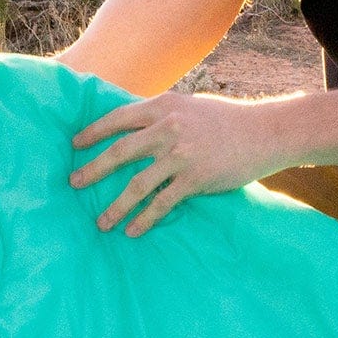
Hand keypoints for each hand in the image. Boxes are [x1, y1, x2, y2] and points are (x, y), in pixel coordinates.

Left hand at [71, 92, 291, 236]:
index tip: (75, 145)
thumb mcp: (189, 107)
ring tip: (101, 222)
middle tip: (73, 183)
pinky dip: (144, 219)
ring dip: (116, 206)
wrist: (264, 133)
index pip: (118, 119)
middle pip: (120, 152)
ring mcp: (181, 155)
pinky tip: (132, 231)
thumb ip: (162, 116)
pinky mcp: (195, 179)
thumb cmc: (226, 120)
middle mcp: (169, 129)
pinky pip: (162, 203)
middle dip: (93, 170)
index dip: (93, 132)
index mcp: (163, 107)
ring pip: (137, 184)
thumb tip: (133, 127)